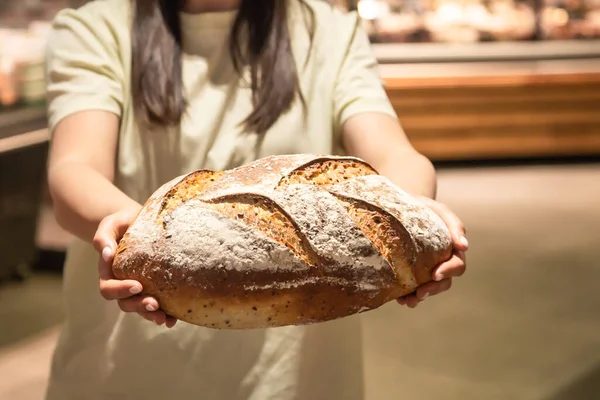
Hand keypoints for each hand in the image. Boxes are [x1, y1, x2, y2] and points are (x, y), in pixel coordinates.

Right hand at [93, 208, 177, 327]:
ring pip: (140, 308)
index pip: (109, 288)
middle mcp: (121, 284)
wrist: (134, 222)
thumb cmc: (120, 222)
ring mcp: (137, 288)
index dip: (121, 290)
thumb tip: (106, 254)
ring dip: (152, 315)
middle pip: (125, 304)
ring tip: (165, 319)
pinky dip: (165, 313)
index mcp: (109, 272)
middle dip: (139, 306)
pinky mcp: (152, 287)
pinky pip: (156, 305)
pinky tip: (174, 318)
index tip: (138, 286)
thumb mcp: (110, 224)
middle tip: (154, 304)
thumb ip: (103, 238)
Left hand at [397, 196, 467, 307]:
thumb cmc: (424, 208)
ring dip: (420, 297)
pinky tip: (398, 299)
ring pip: (429, 289)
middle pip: (444, 282)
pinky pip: (412, 288)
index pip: (456, 266)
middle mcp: (441, 263)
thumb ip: (454, 225)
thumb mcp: (439, 210)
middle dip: (433, 289)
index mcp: (452, 251)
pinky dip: (407, 295)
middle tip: (420, 293)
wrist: (402, 208)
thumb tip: (464, 247)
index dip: (448, 272)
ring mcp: (426, 270)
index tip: (435, 274)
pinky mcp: (411, 273)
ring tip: (407, 302)